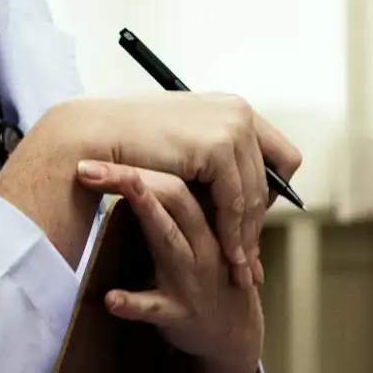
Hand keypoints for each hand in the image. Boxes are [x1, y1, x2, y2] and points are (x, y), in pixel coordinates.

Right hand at [64, 93, 299, 290]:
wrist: (94, 133)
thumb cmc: (131, 141)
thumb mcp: (185, 143)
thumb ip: (213, 156)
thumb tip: (236, 185)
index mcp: (235, 108)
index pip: (279, 155)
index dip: (271, 191)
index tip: (255, 219)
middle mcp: (240, 112)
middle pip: (273, 178)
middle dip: (261, 219)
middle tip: (252, 255)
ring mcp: (232, 126)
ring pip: (255, 195)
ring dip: (249, 233)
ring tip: (240, 265)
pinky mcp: (217, 147)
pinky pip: (236, 202)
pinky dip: (233, 232)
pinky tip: (227, 254)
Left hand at [79, 161, 261, 372]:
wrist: (231, 333)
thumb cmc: (208, 275)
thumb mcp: (202, 234)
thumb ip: (180, 204)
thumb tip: (144, 163)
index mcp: (205, 222)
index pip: (179, 180)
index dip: (142, 161)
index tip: (102, 145)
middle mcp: (202, 244)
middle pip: (174, 199)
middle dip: (131, 178)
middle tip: (87, 163)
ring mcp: (191, 278)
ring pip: (169, 242)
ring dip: (142, 217)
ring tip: (110, 198)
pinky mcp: (178, 313)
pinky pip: (154, 307)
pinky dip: (133, 303)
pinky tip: (111, 298)